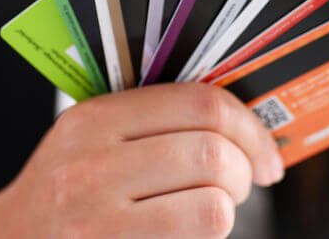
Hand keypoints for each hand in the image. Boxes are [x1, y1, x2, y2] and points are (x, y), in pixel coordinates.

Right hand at [0, 84, 282, 238]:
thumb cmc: (62, 187)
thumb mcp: (91, 136)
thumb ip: (152, 118)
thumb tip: (239, 118)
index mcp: (97, 119)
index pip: (200, 104)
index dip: (249, 127)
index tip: (265, 149)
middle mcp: (93, 167)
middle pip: (211, 153)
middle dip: (245, 170)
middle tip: (244, 180)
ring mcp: (100, 220)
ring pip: (211, 205)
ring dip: (228, 208)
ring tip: (215, 206)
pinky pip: (194, 238)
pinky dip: (207, 233)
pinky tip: (191, 229)